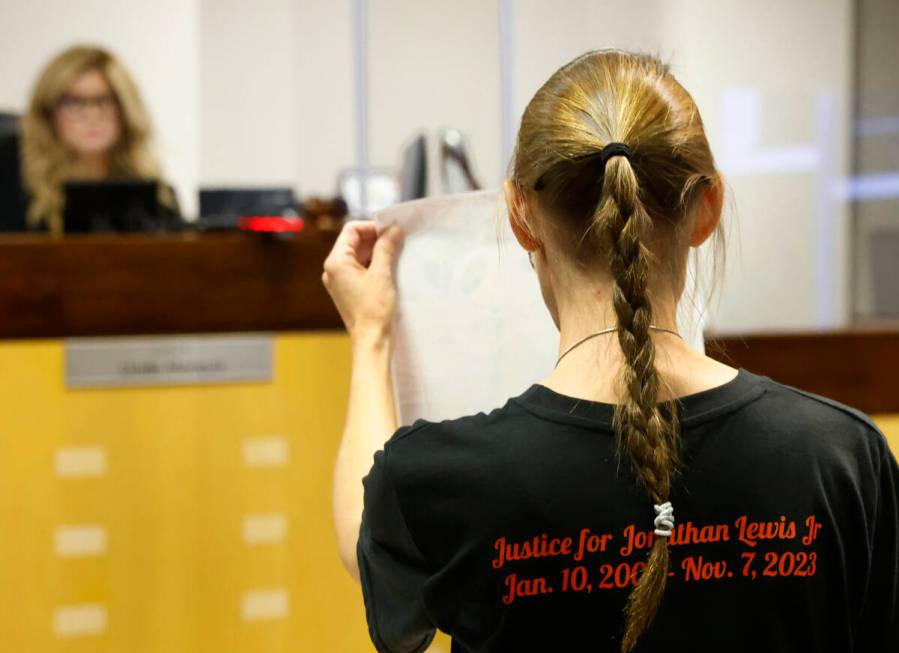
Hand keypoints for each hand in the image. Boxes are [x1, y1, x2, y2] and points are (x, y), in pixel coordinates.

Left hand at [322, 220, 404, 345]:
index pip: (352, 230)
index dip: (373, 227)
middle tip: (397, 240)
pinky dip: (373, 265)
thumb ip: (386, 247)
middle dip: (376, 239)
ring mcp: (338, 281)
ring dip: (376, 252)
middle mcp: (333, 270)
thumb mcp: (382, 273)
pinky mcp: (347, 290)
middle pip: (354, 242)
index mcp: (336, 262)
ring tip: (396, 254)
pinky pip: (359, 269)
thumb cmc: (374, 309)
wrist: (370, 340)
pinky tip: (389, 268)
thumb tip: (394, 229)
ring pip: (358, 256)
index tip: (391, 231)